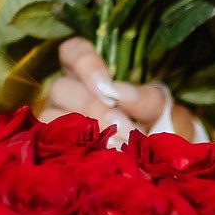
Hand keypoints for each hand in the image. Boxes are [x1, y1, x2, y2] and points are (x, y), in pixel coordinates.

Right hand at [41, 36, 196, 140]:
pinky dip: (74, 148)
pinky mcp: (54, 146)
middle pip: (61, 87)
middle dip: (92, 107)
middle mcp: (69, 93)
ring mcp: (57, 119)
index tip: (107, 86)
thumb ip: (145, 98)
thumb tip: (118, 93)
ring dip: (84, 130)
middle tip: (123, 127)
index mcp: (91, 75)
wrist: (163, 162)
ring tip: (116, 146)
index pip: (72, 51)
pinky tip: (100, 155)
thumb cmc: (161, 128)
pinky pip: (52, 142)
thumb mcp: (161, 110)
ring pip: (51, 115)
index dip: (84, 62)